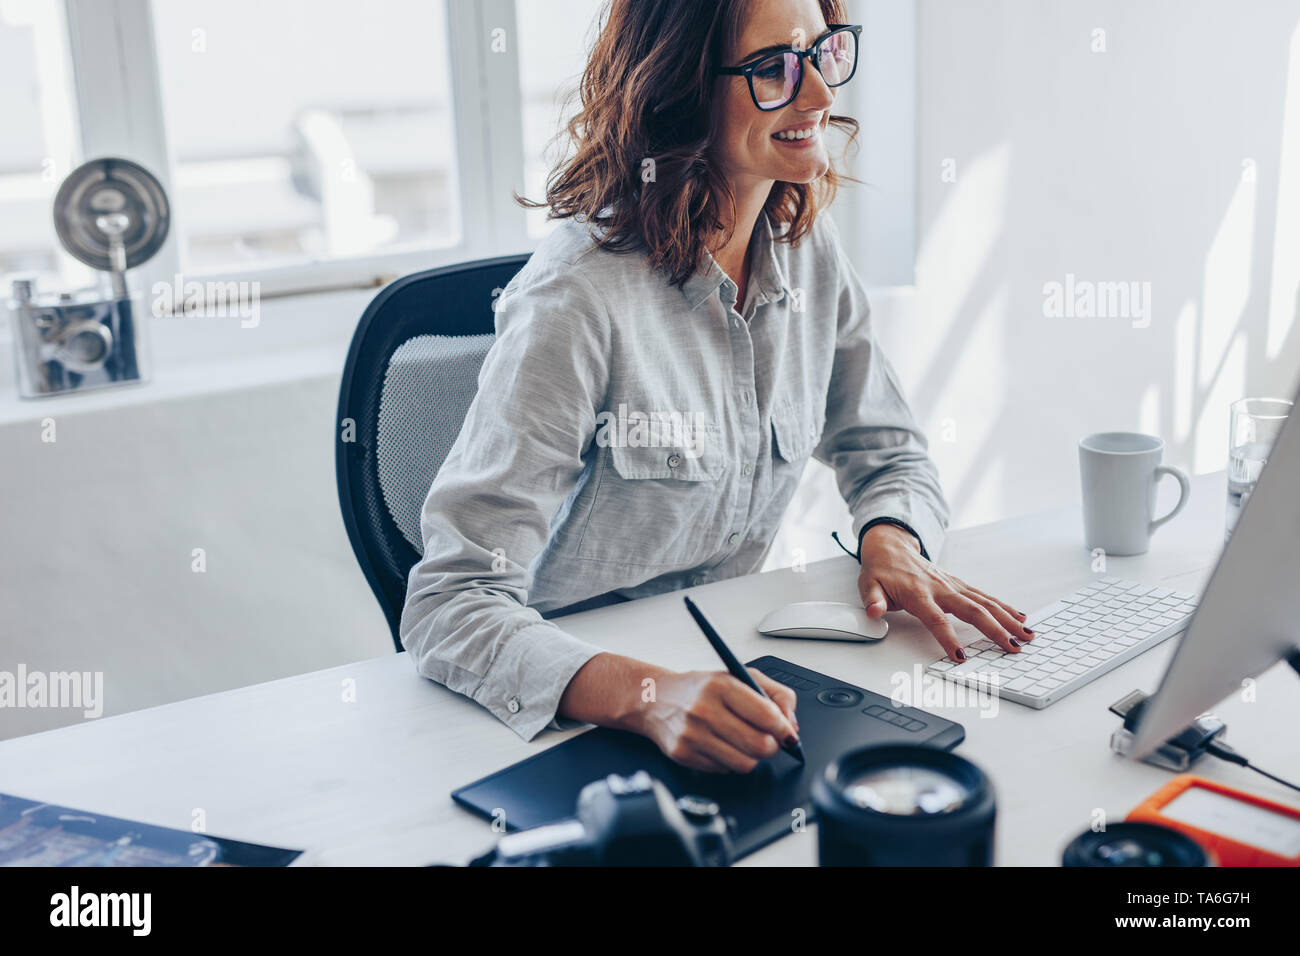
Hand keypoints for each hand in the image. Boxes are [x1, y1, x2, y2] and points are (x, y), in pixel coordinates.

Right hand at [635, 668, 799, 772]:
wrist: (655, 699)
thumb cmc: (700, 688)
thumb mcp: (739, 676)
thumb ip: (774, 694)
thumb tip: (791, 724)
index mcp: (721, 685)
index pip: (766, 714)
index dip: (784, 728)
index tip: (788, 733)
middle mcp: (704, 710)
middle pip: (759, 745)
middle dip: (772, 746)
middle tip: (769, 740)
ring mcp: (692, 735)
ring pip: (744, 764)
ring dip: (752, 757)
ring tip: (743, 742)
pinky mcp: (683, 755)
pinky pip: (724, 770)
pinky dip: (729, 761)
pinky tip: (721, 745)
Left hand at [856, 524, 1033, 661]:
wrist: (890, 546)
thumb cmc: (881, 569)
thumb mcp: (869, 585)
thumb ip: (873, 600)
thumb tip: (874, 611)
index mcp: (918, 593)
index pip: (937, 619)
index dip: (949, 638)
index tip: (960, 656)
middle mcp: (941, 588)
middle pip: (973, 611)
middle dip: (995, 630)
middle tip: (1013, 647)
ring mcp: (953, 585)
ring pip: (985, 603)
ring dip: (1007, 619)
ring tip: (1026, 635)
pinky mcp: (959, 584)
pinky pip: (985, 596)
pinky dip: (1004, 607)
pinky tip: (1019, 617)